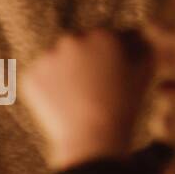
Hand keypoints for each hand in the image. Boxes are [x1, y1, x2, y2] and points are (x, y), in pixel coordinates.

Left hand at [22, 28, 152, 169]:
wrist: (93, 139)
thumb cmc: (124, 109)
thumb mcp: (144, 75)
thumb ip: (143, 48)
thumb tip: (136, 34)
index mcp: (103, 36)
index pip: (103, 38)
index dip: (107, 58)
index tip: (108, 77)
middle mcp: (72, 39)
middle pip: (77, 45)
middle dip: (82, 61)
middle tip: (91, 89)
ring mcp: (48, 56)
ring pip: (56, 60)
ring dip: (63, 72)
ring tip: (76, 99)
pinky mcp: (30, 74)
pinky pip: (40, 77)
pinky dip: (47, 87)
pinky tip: (62, 104)